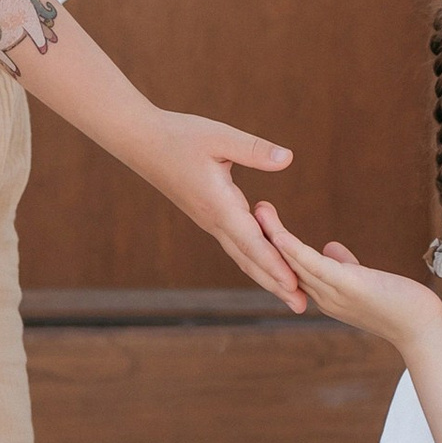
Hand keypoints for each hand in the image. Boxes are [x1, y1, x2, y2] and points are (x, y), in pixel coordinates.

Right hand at [137, 109, 302, 306]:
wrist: (140, 141)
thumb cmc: (179, 135)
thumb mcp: (219, 137)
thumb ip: (254, 150)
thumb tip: (288, 158)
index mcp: (218, 204)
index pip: (251, 241)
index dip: (274, 263)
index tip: (294, 284)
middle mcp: (213, 220)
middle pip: (248, 259)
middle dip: (275, 283)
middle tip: (302, 306)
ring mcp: (209, 220)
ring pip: (241, 255)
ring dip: (266, 275)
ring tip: (289, 293)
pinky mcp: (208, 215)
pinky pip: (235, 243)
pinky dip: (254, 258)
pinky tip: (266, 264)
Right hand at [252, 206, 441, 359]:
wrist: (420, 328)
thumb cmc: (397, 304)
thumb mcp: (364, 281)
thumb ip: (345, 265)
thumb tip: (331, 247)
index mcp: (324, 293)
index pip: (291, 268)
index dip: (272, 246)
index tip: (258, 223)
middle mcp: (321, 296)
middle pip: (284, 265)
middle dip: (264, 239)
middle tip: (246, 212)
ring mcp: (331, 293)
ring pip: (293, 263)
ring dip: (273, 237)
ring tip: (257, 212)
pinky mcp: (346, 286)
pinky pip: (313, 266)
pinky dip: (294, 250)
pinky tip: (279, 234)